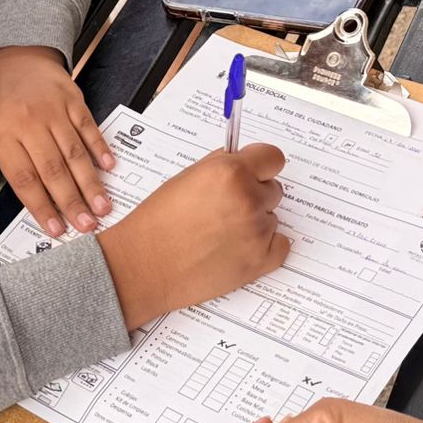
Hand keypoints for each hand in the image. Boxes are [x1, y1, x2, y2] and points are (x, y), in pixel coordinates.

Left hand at [0, 46, 114, 236]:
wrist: (17, 56)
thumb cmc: (3, 100)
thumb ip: (14, 162)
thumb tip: (41, 201)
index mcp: (2, 134)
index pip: (24, 179)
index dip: (41, 207)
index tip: (56, 229)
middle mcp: (28, 122)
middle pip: (52, 170)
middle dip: (71, 202)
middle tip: (86, 226)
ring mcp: (53, 110)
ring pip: (74, 153)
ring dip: (90, 184)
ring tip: (101, 207)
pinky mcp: (73, 100)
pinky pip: (88, 129)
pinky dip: (100, 149)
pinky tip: (109, 168)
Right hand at [96, 145, 288, 327]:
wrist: (143, 265)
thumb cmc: (157, 222)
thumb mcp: (186, 178)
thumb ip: (221, 165)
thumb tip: (242, 160)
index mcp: (230, 173)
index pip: (273, 158)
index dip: (262, 166)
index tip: (255, 173)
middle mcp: (247, 199)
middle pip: (274, 189)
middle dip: (255, 196)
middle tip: (225, 209)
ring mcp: (256, 232)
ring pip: (272, 219)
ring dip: (254, 223)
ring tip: (220, 233)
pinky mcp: (260, 261)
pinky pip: (279, 246)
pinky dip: (264, 248)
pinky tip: (237, 248)